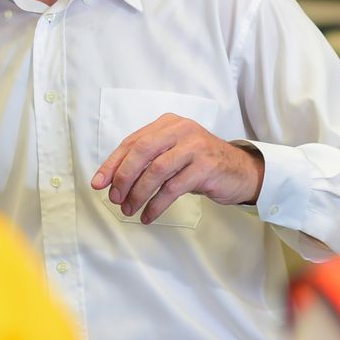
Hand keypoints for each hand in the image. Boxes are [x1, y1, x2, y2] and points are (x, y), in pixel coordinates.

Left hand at [91, 114, 264, 222]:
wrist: (241, 171)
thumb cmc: (200, 164)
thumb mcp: (172, 154)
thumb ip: (147, 160)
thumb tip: (113, 181)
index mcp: (167, 124)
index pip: (132, 142)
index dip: (112, 164)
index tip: (98, 183)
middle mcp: (180, 130)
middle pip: (142, 152)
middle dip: (123, 177)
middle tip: (114, 197)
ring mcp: (195, 147)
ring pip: (156, 170)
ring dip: (138, 193)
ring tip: (129, 209)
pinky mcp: (205, 167)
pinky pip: (173, 188)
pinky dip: (157, 204)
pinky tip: (148, 215)